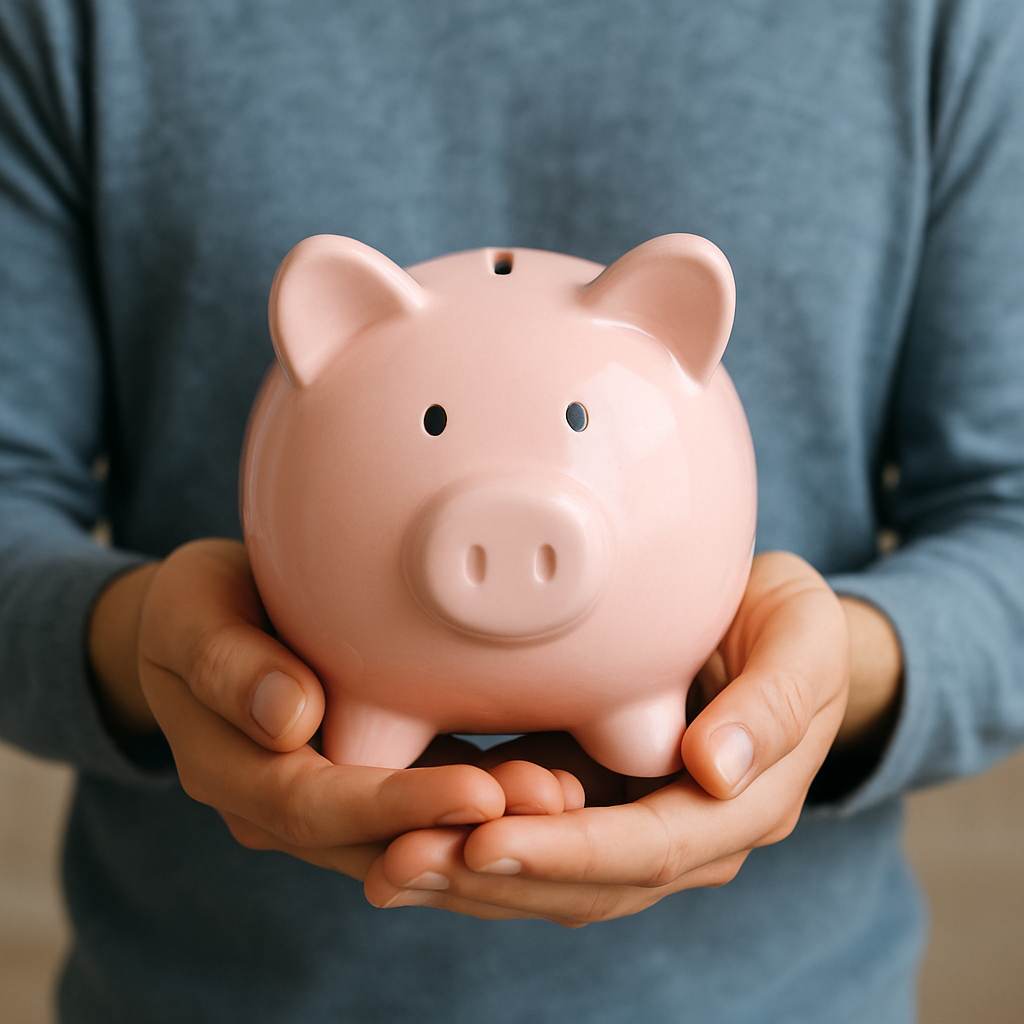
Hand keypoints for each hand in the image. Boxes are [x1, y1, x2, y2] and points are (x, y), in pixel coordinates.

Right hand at [89, 539, 562, 879]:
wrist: (209, 622)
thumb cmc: (199, 607)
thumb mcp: (192, 614)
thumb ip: (230, 664)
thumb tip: (291, 719)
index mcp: (230, 771)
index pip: (315, 806)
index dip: (397, 806)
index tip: (478, 791)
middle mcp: (279, 807)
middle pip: (377, 838)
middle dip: (464, 826)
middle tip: (553, 801)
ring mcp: (328, 803)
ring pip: (411, 834)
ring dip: (488, 826)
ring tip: (567, 797)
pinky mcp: (371, 781)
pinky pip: (426, 804)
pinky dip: (483, 800)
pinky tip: (547, 781)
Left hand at [363, 551, 856, 922]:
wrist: (776, 628)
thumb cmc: (793, 626)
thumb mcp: (803, 641)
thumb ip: (772, 705)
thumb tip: (715, 769)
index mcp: (739, 805)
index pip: (646, 848)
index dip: (565, 852)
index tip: (485, 843)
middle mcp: (686, 833)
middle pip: (585, 882)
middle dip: (493, 879)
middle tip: (401, 866)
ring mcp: (637, 819)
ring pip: (551, 873)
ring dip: (470, 874)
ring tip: (389, 863)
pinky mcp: (599, 793)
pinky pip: (538, 830)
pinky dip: (479, 837)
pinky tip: (416, 827)